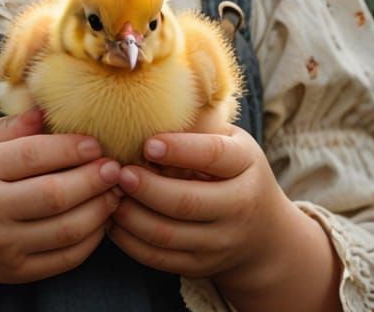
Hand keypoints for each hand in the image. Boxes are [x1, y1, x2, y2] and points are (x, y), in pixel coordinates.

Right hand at [0, 107, 122, 284]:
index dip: (71, 148)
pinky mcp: (14, 272)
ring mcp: (2, 245)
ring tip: (114, 191)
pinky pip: (63, 259)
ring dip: (99, 210)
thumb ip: (9, 127)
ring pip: (65, 230)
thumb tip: (48, 110)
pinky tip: (99, 220)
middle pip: (55, 194)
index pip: (34, 156)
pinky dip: (90, 240)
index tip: (95, 142)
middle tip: (115, 166)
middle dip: (93, 178)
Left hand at [106, 124, 294, 283]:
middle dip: (146, 188)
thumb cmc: (234, 170)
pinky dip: (130, 241)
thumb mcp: (229, 142)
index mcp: (245, 164)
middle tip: (118, 172)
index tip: (148, 144)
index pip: (214, 155)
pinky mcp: (201, 266)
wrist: (264, 233)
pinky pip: (159, 259)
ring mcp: (221, 242)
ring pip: (168, 235)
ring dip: (131, 215)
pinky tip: (113, 220)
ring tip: (110, 193)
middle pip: (187, 202)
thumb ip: (197, 129)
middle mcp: (239, 207)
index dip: (179, 149)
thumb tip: (145, 108)